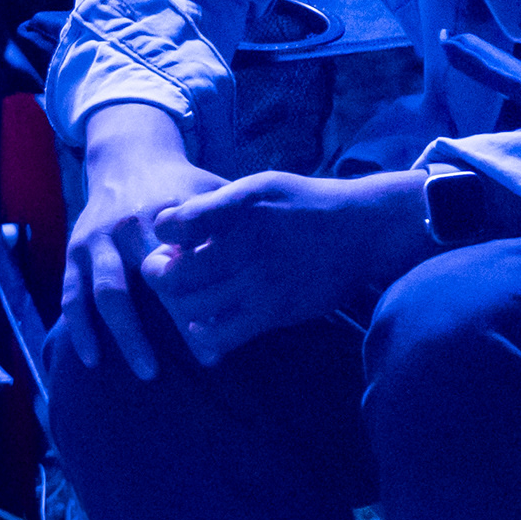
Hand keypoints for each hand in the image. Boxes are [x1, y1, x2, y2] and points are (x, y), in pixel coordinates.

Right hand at [59, 104, 223, 380]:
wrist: (128, 156)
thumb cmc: (180, 183)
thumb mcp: (207, 189)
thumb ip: (231, 220)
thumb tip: (270, 258)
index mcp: (164, 213)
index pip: (187, 263)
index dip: (206, 299)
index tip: (226, 332)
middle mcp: (127, 226)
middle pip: (151, 282)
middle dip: (174, 323)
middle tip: (199, 359)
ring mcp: (96, 241)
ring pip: (108, 294)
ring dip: (128, 336)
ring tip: (150, 372)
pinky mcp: (75, 252)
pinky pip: (73, 296)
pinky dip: (80, 330)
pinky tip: (94, 360)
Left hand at [142, 168, 434, 367]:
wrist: (360, 230)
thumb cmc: (302, 204)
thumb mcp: (259, 185)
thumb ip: (216, 205)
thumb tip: (169, 227)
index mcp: (240, 207)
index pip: (175, 226)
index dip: (164, 232)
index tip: (172, 236)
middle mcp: (248, 245)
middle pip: (176, 274)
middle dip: (160, 273)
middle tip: (165, 270)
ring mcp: (261, 282)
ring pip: (193, 305)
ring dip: (180, 301)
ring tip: (189, 291)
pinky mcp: (274, 312)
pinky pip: (222, 334)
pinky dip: (202, 331)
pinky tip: (202, 320)